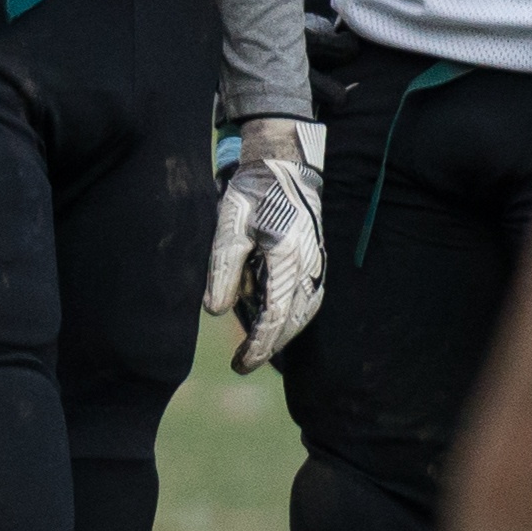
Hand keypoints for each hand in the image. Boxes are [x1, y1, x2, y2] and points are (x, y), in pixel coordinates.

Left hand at [205, 115, 326, 371]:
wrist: (283, 165)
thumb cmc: (252, 193)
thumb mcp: (229, 228)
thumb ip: (223, 270)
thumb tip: (214, 311)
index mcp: (288, 259)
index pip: (275, 316)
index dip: (258, 345)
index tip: (240, 364)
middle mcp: (309, 265)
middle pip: (293, 320)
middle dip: (270, 346)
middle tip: (244, 364)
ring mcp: (317, 262)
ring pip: (304, 312)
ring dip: (282, 333)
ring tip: (256, 348)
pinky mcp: (316, 258)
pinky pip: (308, 297)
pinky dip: (292, 316)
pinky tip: (274, 322)